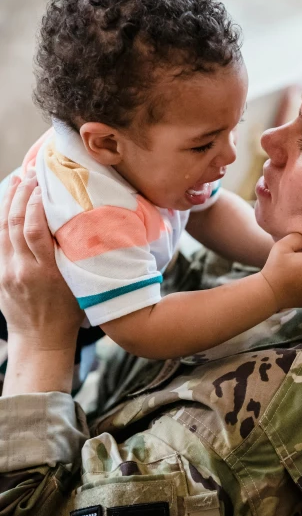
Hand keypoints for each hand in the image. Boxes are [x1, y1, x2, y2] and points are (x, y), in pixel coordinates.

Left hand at [0, 171, 82, 349]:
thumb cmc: (69, 314)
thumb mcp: (79, 285)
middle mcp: (22, 270)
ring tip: (17, 180)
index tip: (45, 185)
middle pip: (15, 224)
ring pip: (2, 229)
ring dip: (9, 201)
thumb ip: (75, 256)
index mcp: (47, 272)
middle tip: (31, 174)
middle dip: (22, 195)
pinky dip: (2, 218)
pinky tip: (8, 204)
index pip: (35, 230)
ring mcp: (7, 272)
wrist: (41, 341)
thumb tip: (79, 223)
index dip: (37, 204)